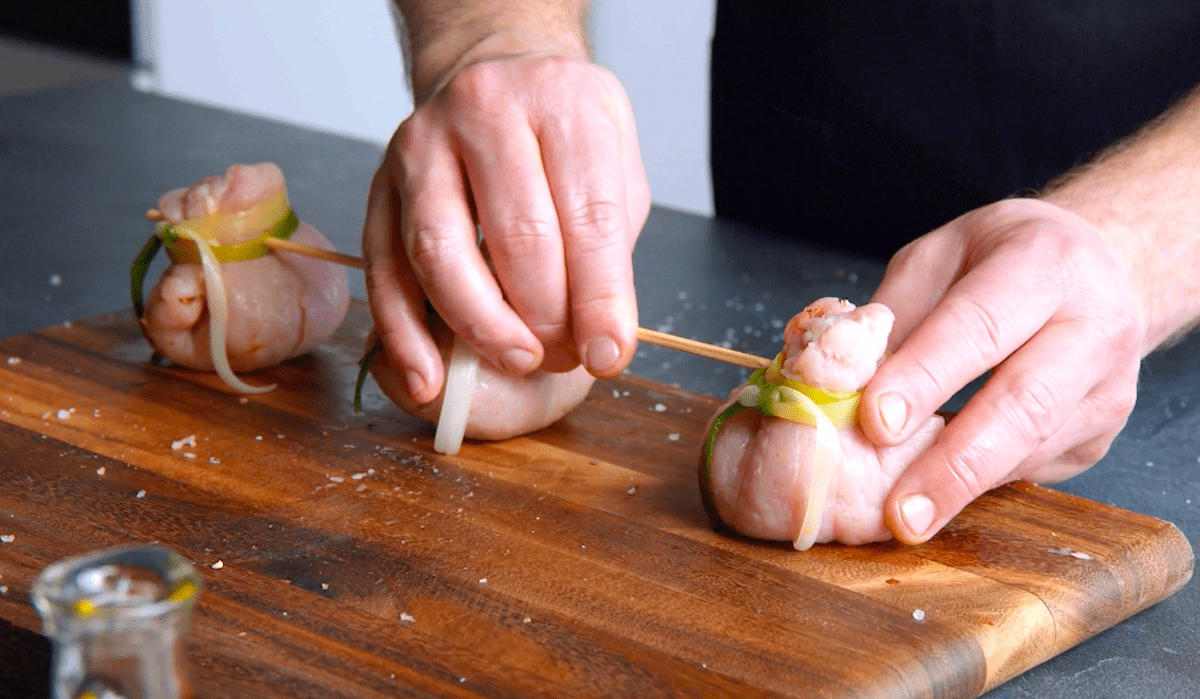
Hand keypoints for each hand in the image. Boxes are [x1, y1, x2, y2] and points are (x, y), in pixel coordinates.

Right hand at [363, 51, 650, 404]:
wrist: (491, 72)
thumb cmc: (560, 131)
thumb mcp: (614, 166)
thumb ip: (609, 248)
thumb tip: (598, 339)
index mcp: (561, 102)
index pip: (588, 216)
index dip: (600, 298)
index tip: (608, 354)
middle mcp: (485, 111)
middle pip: (518, 237)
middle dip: (546, 318)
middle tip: (564, 356)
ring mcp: (422, 145)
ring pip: (441, 254)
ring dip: (482, 328)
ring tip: (518, 362)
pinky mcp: (379, 183)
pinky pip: (384, 268)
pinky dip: (404, 333)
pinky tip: (429, 375)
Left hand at [859, 198, 1145, 543]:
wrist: (1099, 267)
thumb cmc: (1000, 260)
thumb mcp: (938, 257)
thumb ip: (892, 314)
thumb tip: (838, 380)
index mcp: (1043, 262)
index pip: (978, 326)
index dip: (925, 376)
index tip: (876, 422)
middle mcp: (1093, 324)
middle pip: (1024, 403)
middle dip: (954, 463)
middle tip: (900, 511)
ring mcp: (1107, 385)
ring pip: (1033, 447)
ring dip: (963, 488)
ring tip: (906, 518)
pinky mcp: (1100, 432)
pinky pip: (1034, 466)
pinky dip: (980, 484)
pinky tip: (938, 495)